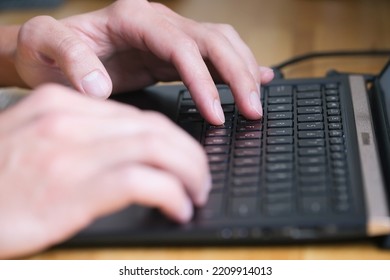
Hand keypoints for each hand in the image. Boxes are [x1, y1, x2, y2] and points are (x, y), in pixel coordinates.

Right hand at [0, 84, 209, 258]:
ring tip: (196, 193)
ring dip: (189, 173)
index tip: (184, 159)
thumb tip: (129, 151)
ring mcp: (70, 153)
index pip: (138, 116)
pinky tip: (178, 208)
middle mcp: (69, 121)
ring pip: (157, 149)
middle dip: (190, 155)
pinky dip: (171, 194)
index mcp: (62, 105)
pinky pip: (142, 182)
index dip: (172, 139)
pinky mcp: (72, 189)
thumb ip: (81, 137)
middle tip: (200, 178)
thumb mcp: (36, 140)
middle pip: (155, 129)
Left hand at [14, 0, 273, 124]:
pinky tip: (256, 75)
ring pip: (219, 42)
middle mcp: (155, 22)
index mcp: (131, 18)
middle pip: (212, 40)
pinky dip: (235, 65)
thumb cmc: (44, 52)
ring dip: (243, 69)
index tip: (216, 113)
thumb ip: (71, 58)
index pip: (182, 47)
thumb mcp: (44, 48)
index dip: (204, 80)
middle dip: (237, 75)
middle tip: (253, 109)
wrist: (45, 52)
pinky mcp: (168, 53)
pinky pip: (211, 55)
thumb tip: (100, 85)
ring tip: (257, 99)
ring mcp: (165, 36)